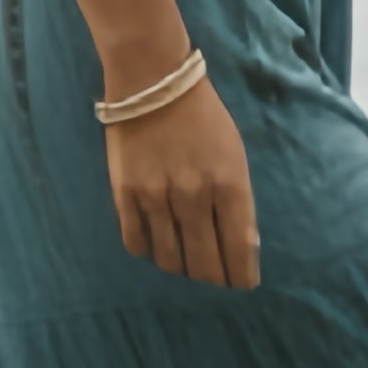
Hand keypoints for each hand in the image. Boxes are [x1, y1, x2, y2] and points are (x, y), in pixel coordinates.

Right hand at [106, 77, 260, 289]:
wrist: (152, 82)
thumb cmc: (202, 117)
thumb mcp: (234, 154)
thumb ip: (237, 201)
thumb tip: (239, 246)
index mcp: (228, 184)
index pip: (239, 250)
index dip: (242, 276)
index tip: (242, 286)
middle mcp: (194, 197)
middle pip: (205, 264)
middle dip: (213, 279)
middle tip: (215, 281)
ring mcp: (157, 198)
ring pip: (170, 259)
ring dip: (181, 269)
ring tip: (186, 266)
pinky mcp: (126, 195)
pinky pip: (136, 243)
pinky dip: (148, 252)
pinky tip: (155, 247)